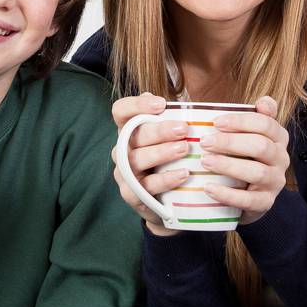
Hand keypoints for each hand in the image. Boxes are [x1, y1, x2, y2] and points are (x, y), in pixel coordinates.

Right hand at [110, 93, 185, 235]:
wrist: (170, 202)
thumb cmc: (170, 161)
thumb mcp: (171, 139)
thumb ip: (172, 120)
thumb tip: (180, 103)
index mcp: (128, 131)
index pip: (121, 111)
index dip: (137, 105)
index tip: (161, 104)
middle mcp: (121, 150)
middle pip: (132, 135)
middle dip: (159, 130)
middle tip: (183, 129)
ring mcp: (124, 173)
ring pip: (136, 159)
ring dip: (162, 152)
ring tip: (184, 149)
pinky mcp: (132, 195)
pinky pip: (145, 186)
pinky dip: (165, 179)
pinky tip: (184, 174)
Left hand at [194, 97, 289, 225]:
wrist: (249, 193)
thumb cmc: (244, 156)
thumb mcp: (248, 135)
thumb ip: (253, 116)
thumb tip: (264, 101)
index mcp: (278, 137)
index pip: (265, 124)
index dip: (241, 121)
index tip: (215, 122)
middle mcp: (281, 158)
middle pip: (260, 146)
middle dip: (231, 142)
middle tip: (204, 141)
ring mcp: (275, 182)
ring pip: (256, 172)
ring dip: (228, 166)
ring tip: (205, 161)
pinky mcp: (265, 203)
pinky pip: (248, 200)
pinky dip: (227, 194)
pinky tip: (208, 188)